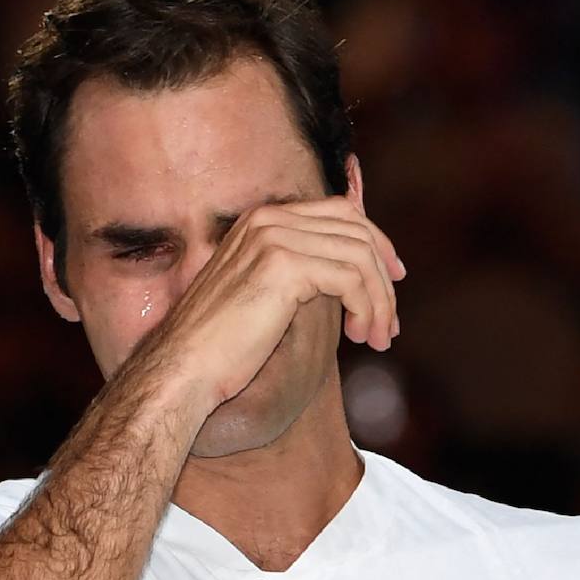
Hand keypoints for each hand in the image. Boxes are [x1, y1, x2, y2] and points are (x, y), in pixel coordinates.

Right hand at [143, 195, 404, 419]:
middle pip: (358, 231)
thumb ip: (306, 274)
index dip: (378, 244)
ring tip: (376, 339)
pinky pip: (351, 279)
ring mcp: (273, 237)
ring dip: (380, 302)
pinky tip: (357, 336)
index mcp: (263, 219)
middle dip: (384, 279)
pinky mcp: (282, 265)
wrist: (185, 367)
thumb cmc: (225, 344)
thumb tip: (356, 277)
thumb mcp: (269, 296)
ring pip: (360, 258)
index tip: (394, 280)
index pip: (342, 212)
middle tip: (389, 326)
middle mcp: (269, 218)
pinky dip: (366, 308)